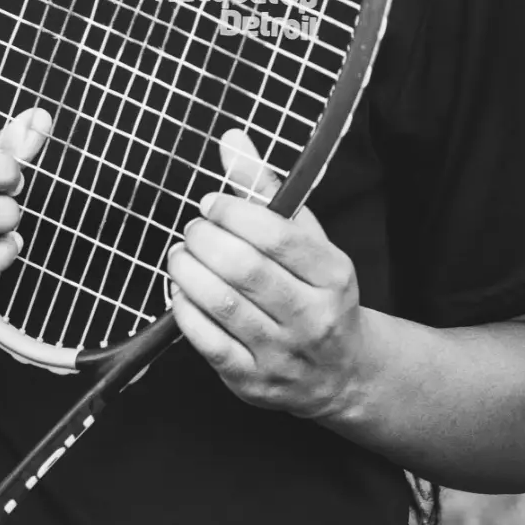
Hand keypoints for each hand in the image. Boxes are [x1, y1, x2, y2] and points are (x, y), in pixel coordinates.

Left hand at [167, 128, 366, 419]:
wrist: (343, 372)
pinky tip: (182, 290)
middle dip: (205, 240)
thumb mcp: (307, 239)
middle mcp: (313, 317)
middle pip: (245, 269)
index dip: (234, 212)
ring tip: (181, 255)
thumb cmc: (317, 293)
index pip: (277, 236)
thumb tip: (232, 141)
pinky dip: (185, 310)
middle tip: (193, 229)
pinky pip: (208, 342)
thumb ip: (267, 190)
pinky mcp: (254, 383)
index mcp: (333, 275)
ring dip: (188, 271)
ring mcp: (284, 354)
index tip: (211, 203)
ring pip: (222, 305)